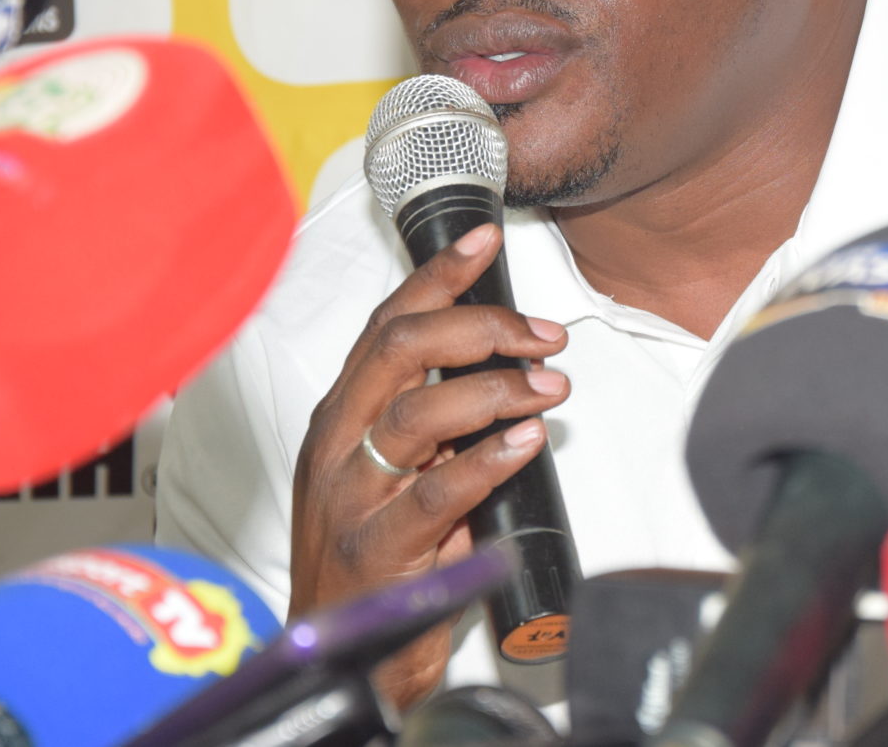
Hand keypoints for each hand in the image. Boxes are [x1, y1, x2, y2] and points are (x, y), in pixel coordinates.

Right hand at [288, 223, 568, 707]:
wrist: (337, 649)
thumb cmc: (370, 555)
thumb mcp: (393, 468)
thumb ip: (435, 420)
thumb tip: (504, 367)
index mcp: (342, 414)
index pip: (388, 322)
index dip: (439, 274)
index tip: (486, 238)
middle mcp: (338, 444)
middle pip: (399, 349)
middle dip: (480, 325)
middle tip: (544, 334)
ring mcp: (352, 496)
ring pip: (417, 413)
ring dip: (496, 389)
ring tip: (550, 385)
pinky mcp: (378, 549)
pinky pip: (435, 493)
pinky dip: (488, 460)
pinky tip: (528, 443)